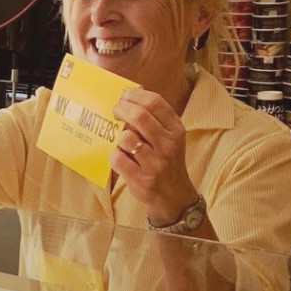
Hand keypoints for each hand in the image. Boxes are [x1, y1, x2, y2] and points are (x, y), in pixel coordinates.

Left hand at [110, 88, 198, 225]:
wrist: (174, 196)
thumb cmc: (166, 160)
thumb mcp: (169, 137)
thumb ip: (153, 118)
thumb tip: (128, 94)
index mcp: (176, 129)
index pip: (154, 102)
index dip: (134, 95)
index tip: (123, 96)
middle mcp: (168, 144)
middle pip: (139, 116)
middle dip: (121, 109)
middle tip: (115, 111)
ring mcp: (155, 163)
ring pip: (125, 138)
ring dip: (118, 137)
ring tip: (123, 143)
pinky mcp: (141, 178)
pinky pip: (117, 158)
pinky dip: (114, 156)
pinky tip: (121, 158)